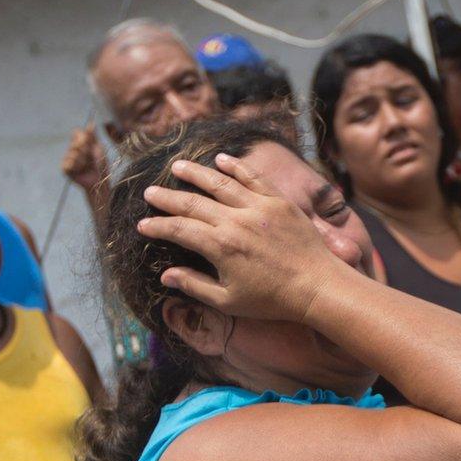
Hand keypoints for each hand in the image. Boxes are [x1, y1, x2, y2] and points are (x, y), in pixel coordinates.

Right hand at [62, 125, 110, 200]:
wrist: (100, 180)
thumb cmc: (100, 164)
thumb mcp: (98, 148)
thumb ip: (93, 136)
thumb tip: (91, 122)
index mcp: (79, 143)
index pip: (77, 133)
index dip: (84, 137)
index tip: (90, 143)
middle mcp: (72, 149)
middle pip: (76, 143)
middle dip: (86, 150)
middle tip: (91, 158)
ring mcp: (67, 158)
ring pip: (73, 153)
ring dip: (83, 160)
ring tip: (87, 166)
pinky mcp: (65, 168)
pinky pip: (69, 162)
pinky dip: (77, 166)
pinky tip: (81, 171)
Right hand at [141, 154, 360, 323]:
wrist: (318, 288)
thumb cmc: (272, 300)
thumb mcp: (229, 301)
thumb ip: (195, 285)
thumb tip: (166, 275)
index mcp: (220, 247)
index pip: (179, 230)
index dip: (158, 226)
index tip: (143, 225)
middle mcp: (236, 221)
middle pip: (192, 203)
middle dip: (167, 198)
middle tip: (150, 192)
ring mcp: (258, 207)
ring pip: (220, 183)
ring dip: (195, 173)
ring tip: (177, 167)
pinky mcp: (279, 201)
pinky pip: (253, 178)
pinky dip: (236, 167)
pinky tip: (221, 160)